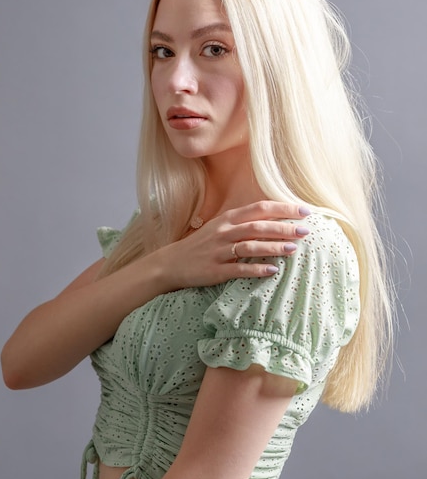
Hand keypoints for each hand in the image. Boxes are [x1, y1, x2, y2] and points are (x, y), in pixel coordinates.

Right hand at [158, 200, 310, 288]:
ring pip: (250, 246)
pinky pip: (238, 269)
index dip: (283, 208)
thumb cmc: (203, 244)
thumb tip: (277, 219)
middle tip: (305, 230)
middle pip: (258, 225)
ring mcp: (219, 251)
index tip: (305, 211)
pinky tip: (272, 271)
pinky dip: (256, 269)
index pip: (260, 208)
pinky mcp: (215, 270)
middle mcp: (224, 231)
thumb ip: (245, 222)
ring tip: (293, 249)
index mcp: (228, 218)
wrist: (172, 262)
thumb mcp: (222, 227)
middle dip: (284, 227)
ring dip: (273, 247)